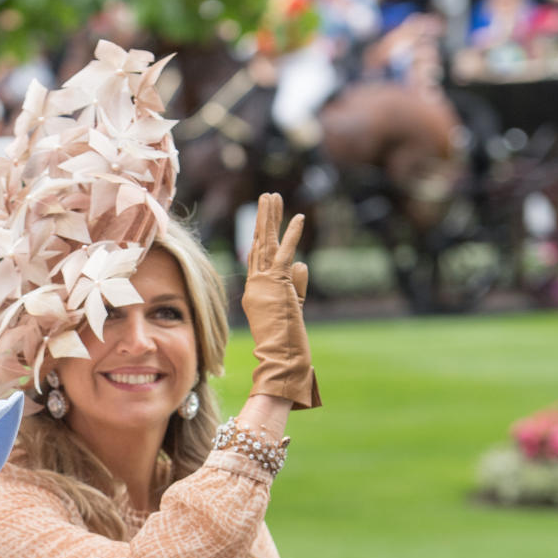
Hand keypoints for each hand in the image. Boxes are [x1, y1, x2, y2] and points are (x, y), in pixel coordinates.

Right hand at [242, 191, 320, 409]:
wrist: (280, 361)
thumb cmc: (285, 345)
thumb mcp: (293, 309)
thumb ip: (297, 286)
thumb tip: (303, 264)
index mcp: (256, 294)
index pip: (257, 260)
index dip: (260, 238)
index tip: (264, 220)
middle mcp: (255, 286)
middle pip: (257, 246)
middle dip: (263, 220)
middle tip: (267, 197)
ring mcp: (263, 285)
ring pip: (265, 245)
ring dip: (270, 219)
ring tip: (272, 196)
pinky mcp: (276, 285)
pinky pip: (285, 254)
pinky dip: (293, 235)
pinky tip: (299, 216)